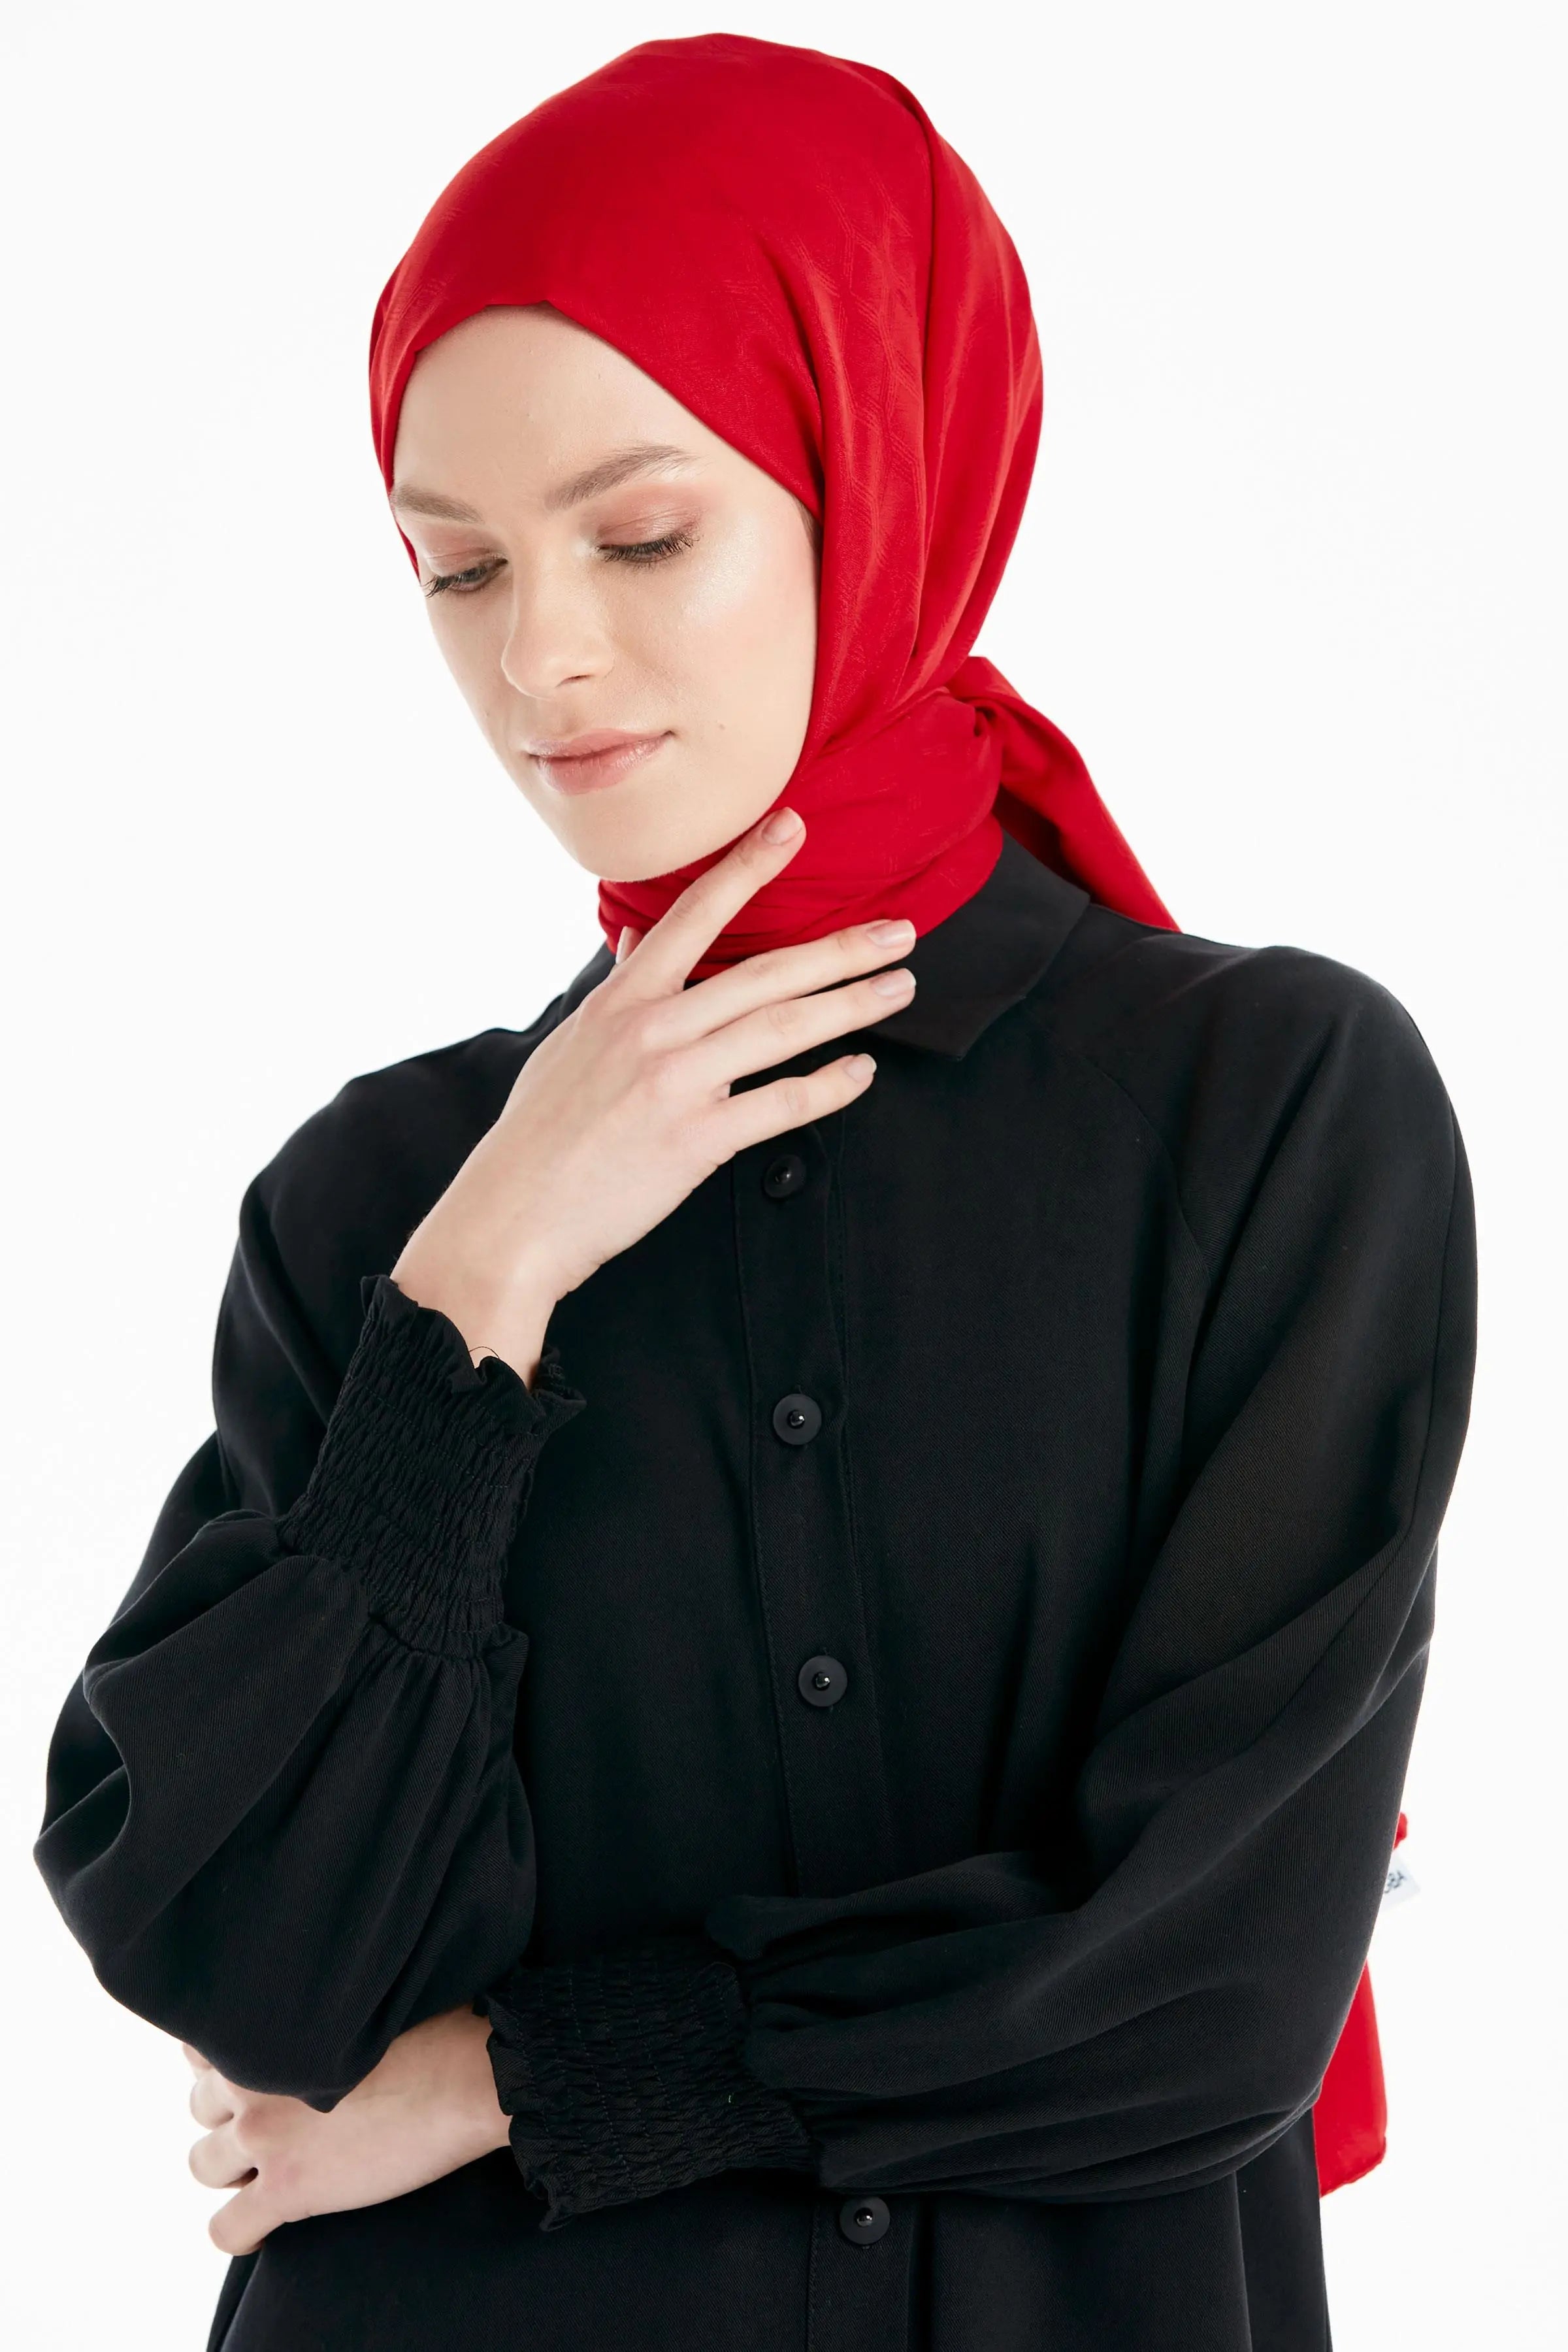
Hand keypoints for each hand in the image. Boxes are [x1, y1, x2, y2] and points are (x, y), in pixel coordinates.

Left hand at [182, 2006, 509, 2254]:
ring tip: (273, 2169)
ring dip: (232, 2168)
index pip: (201, 2049)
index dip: (230, 2066)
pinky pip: (226, 2230)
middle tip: (278, 2123)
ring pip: (203, 2165)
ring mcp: (263, 2137)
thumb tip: (297, 2029)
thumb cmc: (427, 2029)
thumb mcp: (350, 2005)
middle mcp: (249, 2079)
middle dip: (233, 2117)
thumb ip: (306, 2016)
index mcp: (265, 2028)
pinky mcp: (286, 2190)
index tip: (260, 2075)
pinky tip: (267, 2226)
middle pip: (201, 2108)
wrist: (464, 2076)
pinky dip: (241, 2232)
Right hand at [391, 805, 916, 1375]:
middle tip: (900, 930)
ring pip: (783, 1028)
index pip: (694, 913)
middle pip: (765, 972)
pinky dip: (827, 1087)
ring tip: (900, 987)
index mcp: (622, 1000)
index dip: (748, 865)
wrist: (513, 1214)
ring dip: (852, 1004)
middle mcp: (653, 1029)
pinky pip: (778, 1104)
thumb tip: (638, 938)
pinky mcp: (695, 1139)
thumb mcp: (571, 1043)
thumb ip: (615, 987)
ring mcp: (676, 1082)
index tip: (792, 825)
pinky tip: (862, 1071)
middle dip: (841, 947)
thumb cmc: (540, 1135)